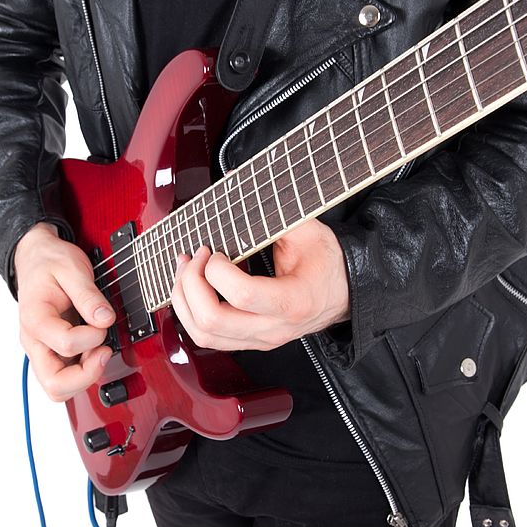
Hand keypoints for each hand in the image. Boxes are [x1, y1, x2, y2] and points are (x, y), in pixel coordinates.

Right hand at [14, 223, 113, 401]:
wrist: (36, 259)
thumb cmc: (50, 263)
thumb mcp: (72, 268)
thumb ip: (88, 295)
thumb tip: (105, 319)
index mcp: (35, 319)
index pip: (65, 344)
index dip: (93, 337)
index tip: (103, 321)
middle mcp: (34, 341)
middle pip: (55, 385)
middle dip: (87, 374)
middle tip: (104, 351)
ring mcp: (41, 350)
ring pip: (58, 389)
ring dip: (85, 376)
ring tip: (99, 350)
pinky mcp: (51, 353)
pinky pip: (65, 378)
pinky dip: (83, 372)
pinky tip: (93, 351)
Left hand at [171, 218, 349, 350]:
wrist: (343, 293)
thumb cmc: (326, 262)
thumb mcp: (307, 230)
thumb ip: (274, 212)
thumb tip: (235, 186)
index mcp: (293, 301)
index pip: (241, 295)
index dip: (216, 270)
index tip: (216, 250)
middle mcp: (274, 328)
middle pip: (212, 320)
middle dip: (191, 283)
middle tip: (196, 256)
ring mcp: (260, 339)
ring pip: (203, 335)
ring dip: (183, 300)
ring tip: (186, 270)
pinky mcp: (248, 341)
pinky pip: (206, 338)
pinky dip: (189, 312)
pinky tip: (190, 287)